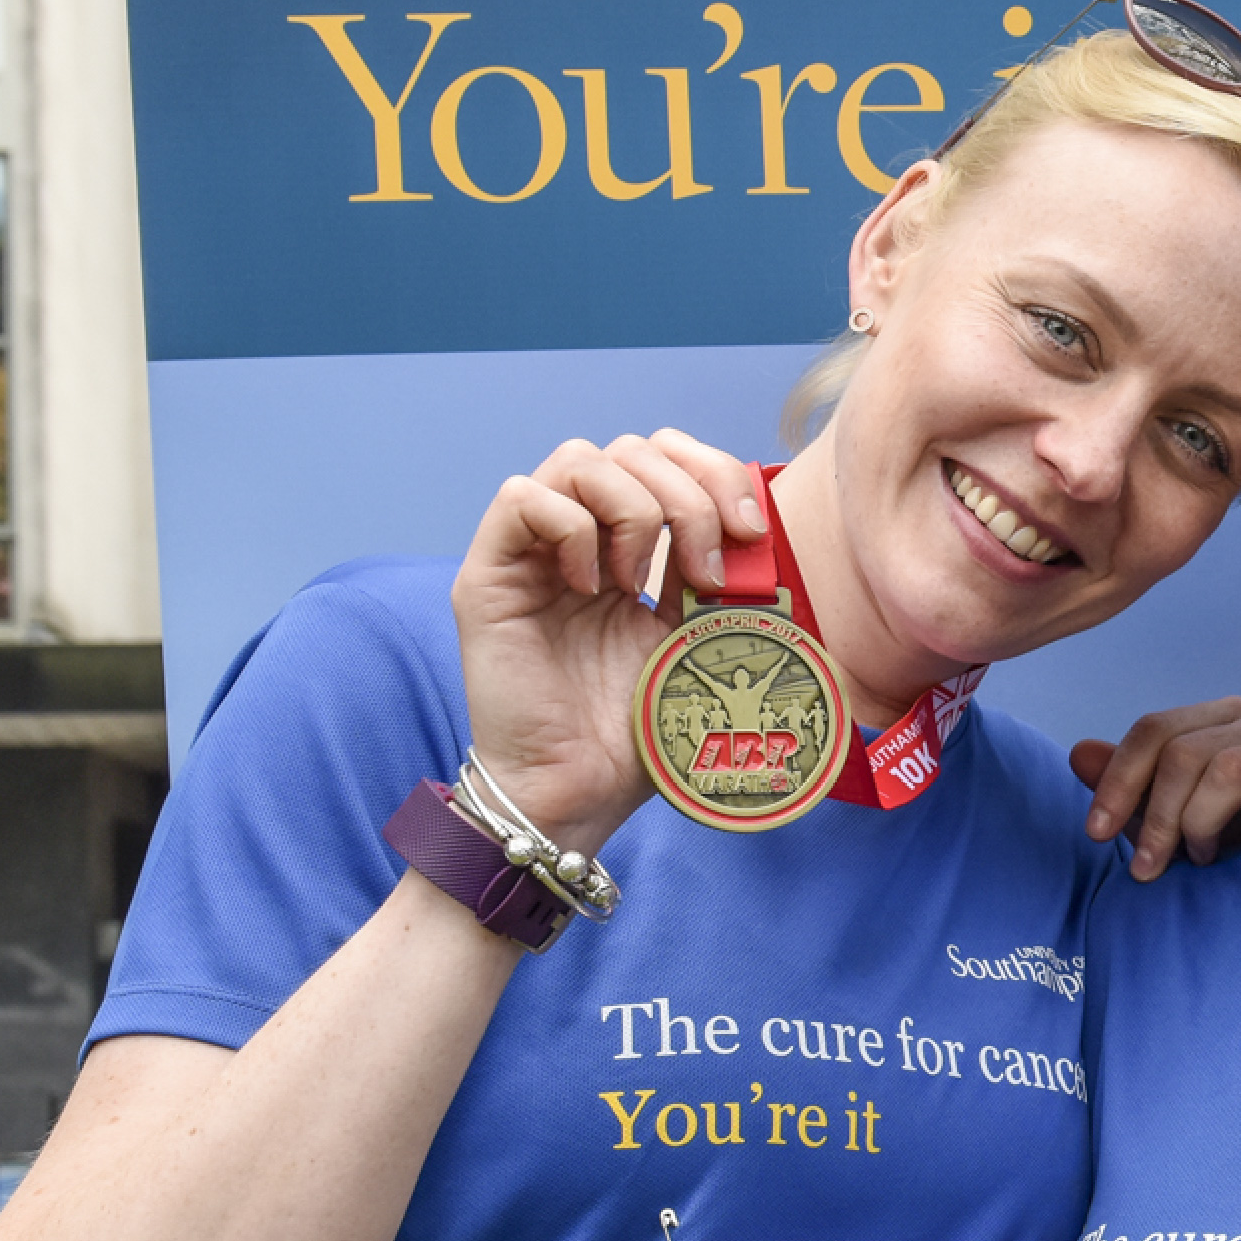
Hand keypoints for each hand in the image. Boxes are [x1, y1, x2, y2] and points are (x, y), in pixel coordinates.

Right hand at [452, 430, 775, 851]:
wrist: (580, 793)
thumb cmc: (636, 732)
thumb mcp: (697, 639)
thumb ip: (717, 578)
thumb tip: (752, 526)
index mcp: (630, 549)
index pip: (666, 456)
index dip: (712, 471)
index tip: (748, 532)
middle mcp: (579, 540)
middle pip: (630, 447)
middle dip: (686, 493)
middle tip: (706, 570)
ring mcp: (531, 554)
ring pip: (577, 458)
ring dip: (631, 510)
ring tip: (638, 581)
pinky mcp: (487, 576)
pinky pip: (520, 498)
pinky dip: (569, 528)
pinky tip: (589, 587)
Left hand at [1068, 701, 1240, 880]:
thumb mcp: (1178, 821)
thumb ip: (1132, 789)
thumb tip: (1077, 754)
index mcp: (1222, 720)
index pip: (1155, 730)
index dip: (1118, 781)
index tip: (1095, 833)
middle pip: (1185, 752)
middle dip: (1156, 817)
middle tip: (1148, 868)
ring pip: (1229, 769)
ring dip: (1202, 824)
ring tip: (1204, 859)